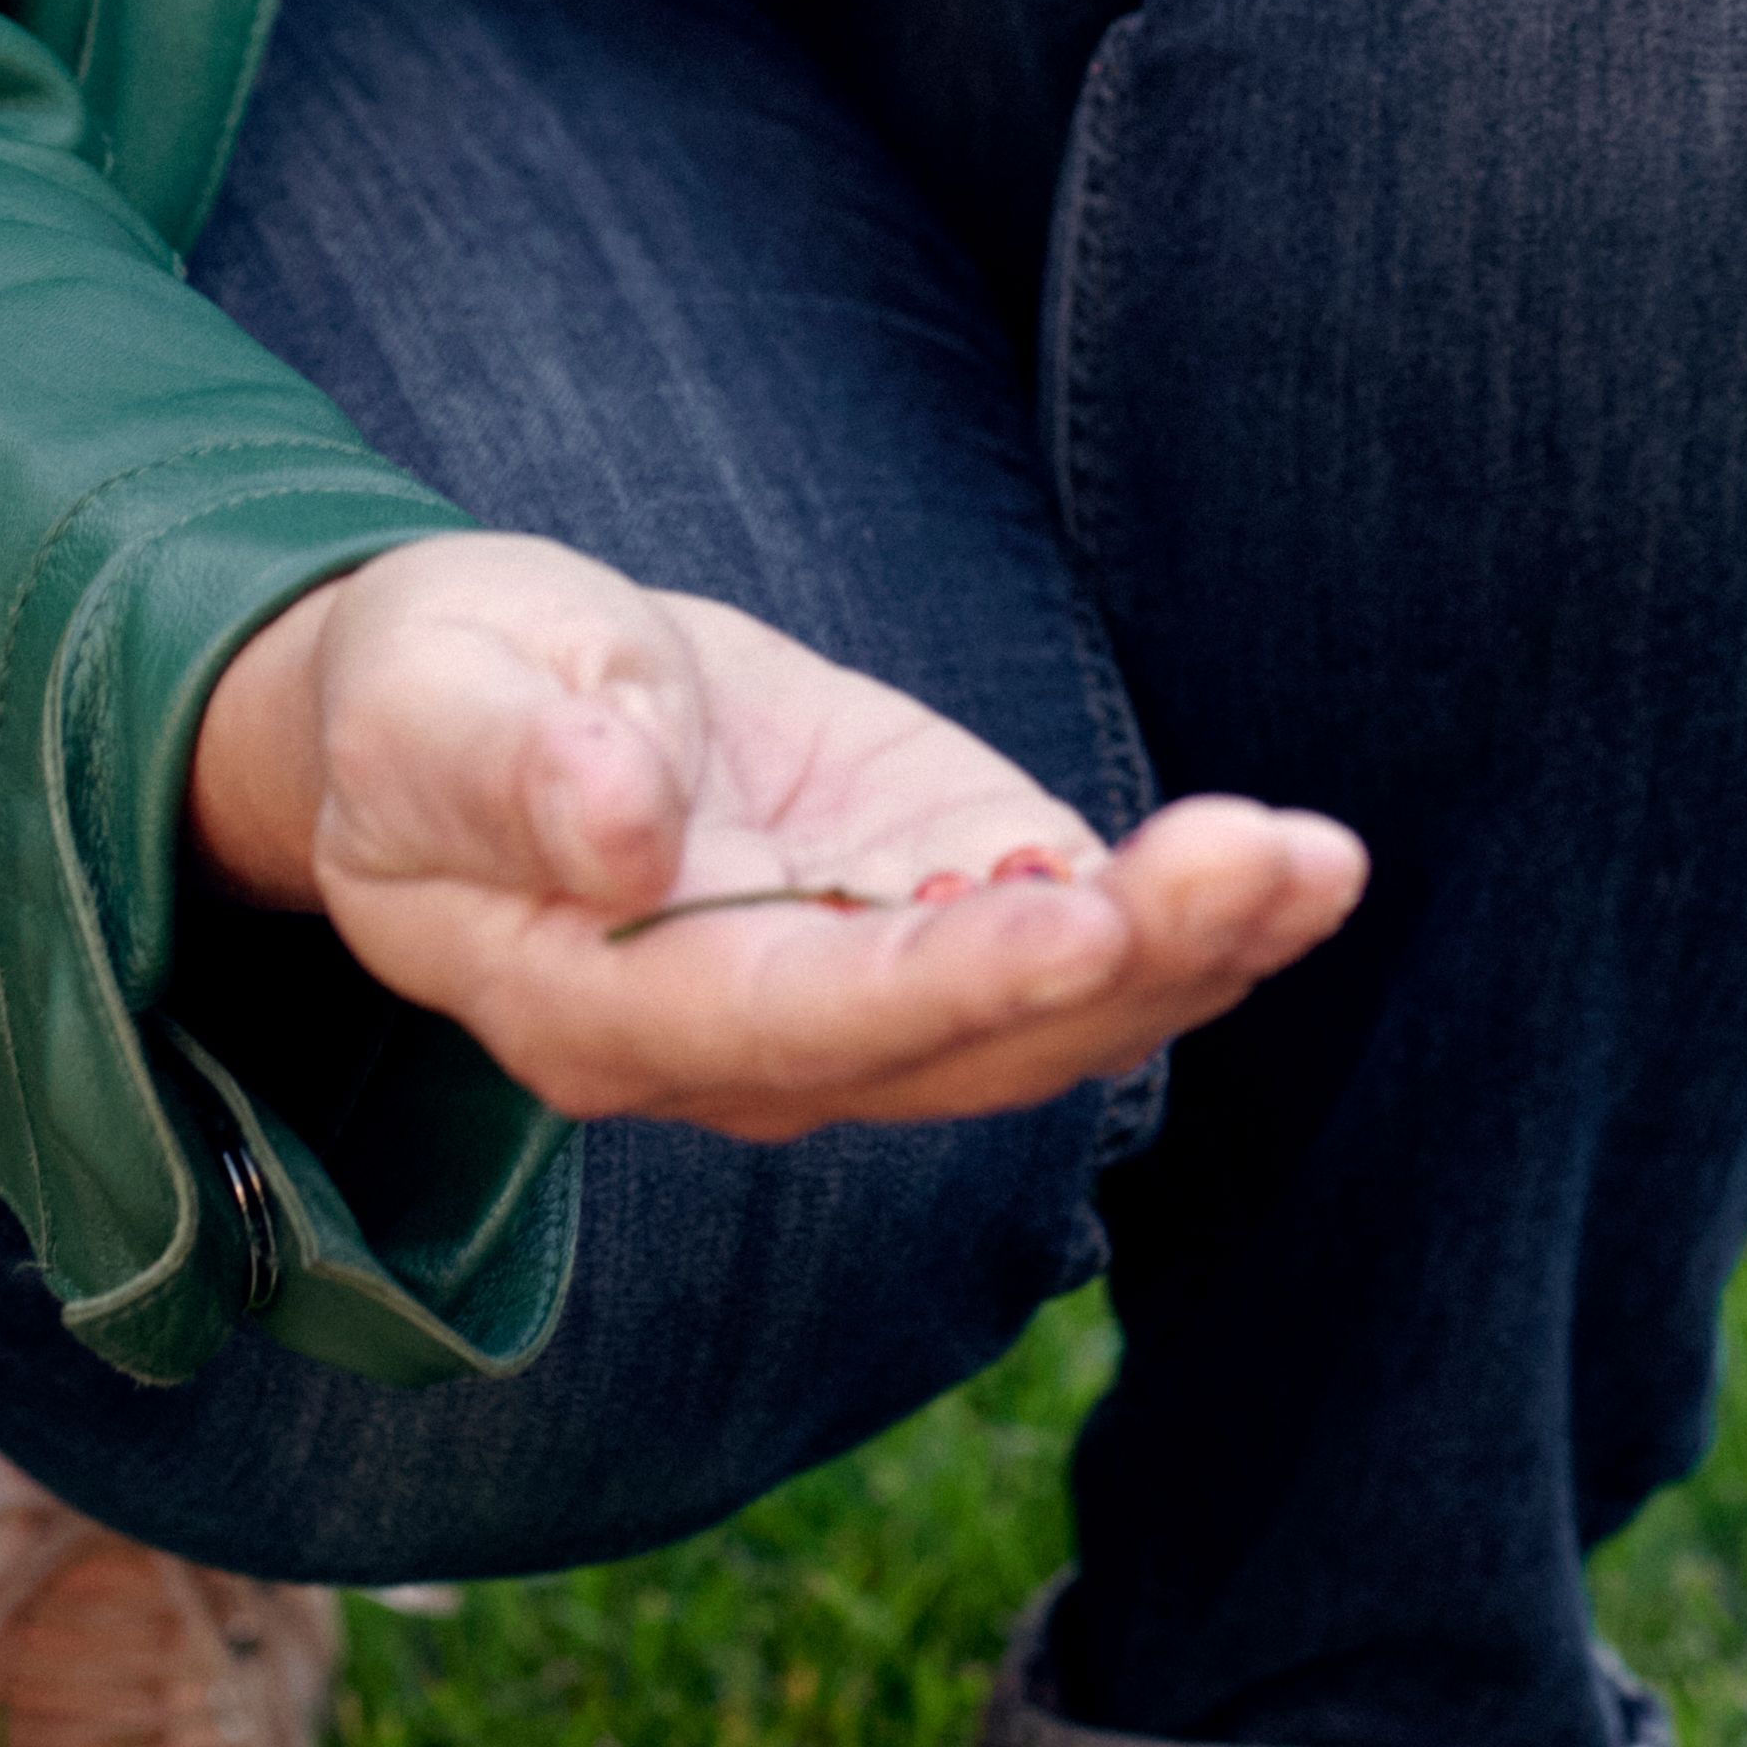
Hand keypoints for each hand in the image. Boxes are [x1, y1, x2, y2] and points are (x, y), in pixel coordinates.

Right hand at [191, 534, 1363, 1145]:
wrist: (486, 698)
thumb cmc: (432, 701)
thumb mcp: (432, 699)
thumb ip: (519, 767)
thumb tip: (625, 824)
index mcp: (605, 1006)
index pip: (794, 1023)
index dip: (939, 981)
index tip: (1070, 912)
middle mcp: (753, 1041)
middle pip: (958, 1049)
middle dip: (1119, 964)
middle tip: (1262, 864)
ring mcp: (858, 985)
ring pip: (1045, 1019)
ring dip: (1189, 949)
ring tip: (1313, 862)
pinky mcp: (931, 902)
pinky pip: (1074, 940)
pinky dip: (1190, 917)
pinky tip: (1297, 864)